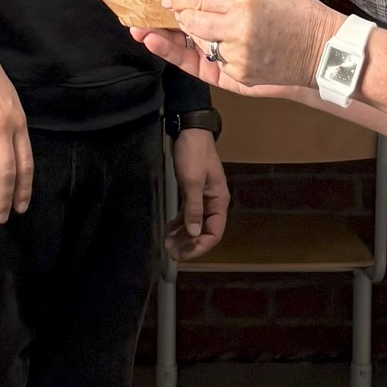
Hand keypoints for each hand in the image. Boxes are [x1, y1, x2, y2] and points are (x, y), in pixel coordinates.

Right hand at [0, 27, 32, 220]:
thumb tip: (13, 157)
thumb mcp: (11, 102)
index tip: (20, 207)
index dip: (23, 189)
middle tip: (0, 218)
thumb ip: (13, 129)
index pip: (26, 164)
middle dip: (4, 199)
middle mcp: (3, 128)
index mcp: (18, 124)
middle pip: (7, 172)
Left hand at [146, 0, 343, 90]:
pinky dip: (211, 54)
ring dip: (195, 37)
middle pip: (190, 22)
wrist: (325, 51)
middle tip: (177, 14)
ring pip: (198, 43)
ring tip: (206, 30)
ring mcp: (236, 54)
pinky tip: (221, 47)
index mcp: (244, 0)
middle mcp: (237, 27)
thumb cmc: (300, 17)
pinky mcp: (238, 75)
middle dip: (181, 18)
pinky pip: (213, 62)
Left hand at [166, 128, 229, 260]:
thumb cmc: (193, 155)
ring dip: (182, 235)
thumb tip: (193, 233)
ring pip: (195, 224)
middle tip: (170, 252)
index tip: (182, 255)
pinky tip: (169, 228)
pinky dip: (179, 222)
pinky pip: (188, 213)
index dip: (199, 246)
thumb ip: (193, 208)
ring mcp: (204, 198)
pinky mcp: (193, 192)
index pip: (213, 233)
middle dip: (188, 244)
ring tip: (167, 244)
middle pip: (204, 231)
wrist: (190, 131)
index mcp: (219, 201)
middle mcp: (214, 202)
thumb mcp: (192, 182)